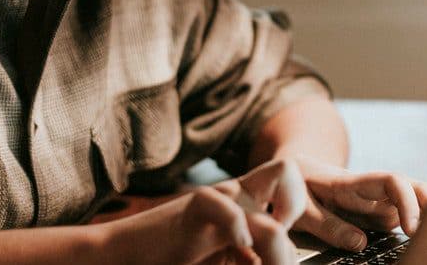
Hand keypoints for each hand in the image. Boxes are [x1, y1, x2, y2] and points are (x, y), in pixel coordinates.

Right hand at [98, 158, 306, 264]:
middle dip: (299, 205)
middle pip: (287, 171)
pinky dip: (238, 228)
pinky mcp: (192, 209)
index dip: (302, 213)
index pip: (292, 191)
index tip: (293, 252)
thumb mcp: (228, 261)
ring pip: (265, 206)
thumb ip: (257, 258)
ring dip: (276, 245)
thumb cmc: (175, 261)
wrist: (124, 256)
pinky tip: (239, 249)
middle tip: (285, 250)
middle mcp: (239, 198)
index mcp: (251, 208)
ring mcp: (217, 200)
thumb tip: (290, 260)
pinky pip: (226, 207)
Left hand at [286, 155, 426, 251]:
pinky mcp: (376, 215)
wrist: (286, 172)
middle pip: (411, 187)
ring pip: (412, 201)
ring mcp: (376, 203)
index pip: (390, 181)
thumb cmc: (292, 187)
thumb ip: (329, 225)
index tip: (411, 227)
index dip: (406, 201)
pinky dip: (421, 223)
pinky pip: (402, 217)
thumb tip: (361, 244)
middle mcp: (370, 191)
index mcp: (352, 184)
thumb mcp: (301, 206)